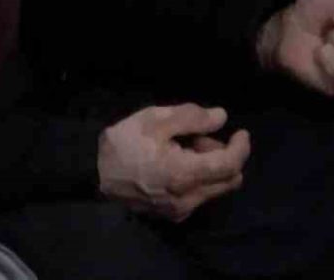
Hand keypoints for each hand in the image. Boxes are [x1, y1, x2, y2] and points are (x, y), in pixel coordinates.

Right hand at [98, 104, 251, 222]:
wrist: (92, 173)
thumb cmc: (123, 143)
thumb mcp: (153, 119)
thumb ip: (191, 117)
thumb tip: (221, 117)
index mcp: (184, 174)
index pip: (230, 164)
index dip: (241, 147)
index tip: (241, 132)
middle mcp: (188, 198)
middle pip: (229, 179)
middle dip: (222, 156)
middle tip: (198, 138)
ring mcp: (180, 211)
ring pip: (215, 189)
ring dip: (210, 169)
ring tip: (183, 150)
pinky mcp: (172, 216)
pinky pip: (200, 198)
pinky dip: (198, 180)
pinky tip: (175, 166)